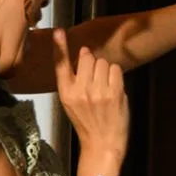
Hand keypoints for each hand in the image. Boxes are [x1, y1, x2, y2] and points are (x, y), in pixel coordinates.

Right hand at [54, 31, 129, 162]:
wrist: (102, 144)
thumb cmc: (88, 123)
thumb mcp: (71, 103)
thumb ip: (74, 81)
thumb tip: (85, 54)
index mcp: (66, 93)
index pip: (60, 65)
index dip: (59, 47)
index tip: (59, 31)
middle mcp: (80, 91)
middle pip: (87, 58)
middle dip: (93, 62)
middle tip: (95, 79)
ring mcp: (97, 92)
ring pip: (103, 62)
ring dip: (106, 70)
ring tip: (105, 87)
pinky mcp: (114, 93)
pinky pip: (115, 69)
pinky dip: (116, 76)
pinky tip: (114, 89)